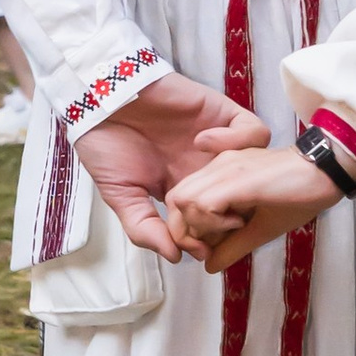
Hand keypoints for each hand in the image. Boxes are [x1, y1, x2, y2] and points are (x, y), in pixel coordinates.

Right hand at [77, 70, 267, 262]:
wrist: (100, 98)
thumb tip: (175, 257)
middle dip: (234, 214)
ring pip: (255, 165)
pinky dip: (238, 140)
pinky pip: (255, 131)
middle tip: (215, 221)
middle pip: (243, 197)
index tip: (200, 248)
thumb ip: (144, 227)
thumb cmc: (105, 145)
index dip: (214, 237)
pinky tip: (202, 143)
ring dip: (240, 177)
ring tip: (208, 180)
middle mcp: (205, 167)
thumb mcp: (121, 195)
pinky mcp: (222, 114)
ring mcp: (218, 141)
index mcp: (185, 188)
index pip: (217, 219)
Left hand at [166, 141, 342, 274]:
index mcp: (219, 175)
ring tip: (231, 230)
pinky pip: (203, 203)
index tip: (213, 246)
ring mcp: (225, 169)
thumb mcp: (260, 228)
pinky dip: (213, 221)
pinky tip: (239, 223)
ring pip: (183, 201)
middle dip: (187, 231)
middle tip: (215, 244)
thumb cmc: (298, 195)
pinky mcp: (237, 178)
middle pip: (174, 201)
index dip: (188, 229)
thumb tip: (209, 267)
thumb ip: (233, 245)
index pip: (180, 201)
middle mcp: (216, 168)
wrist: (326, 172)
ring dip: (200, 225)